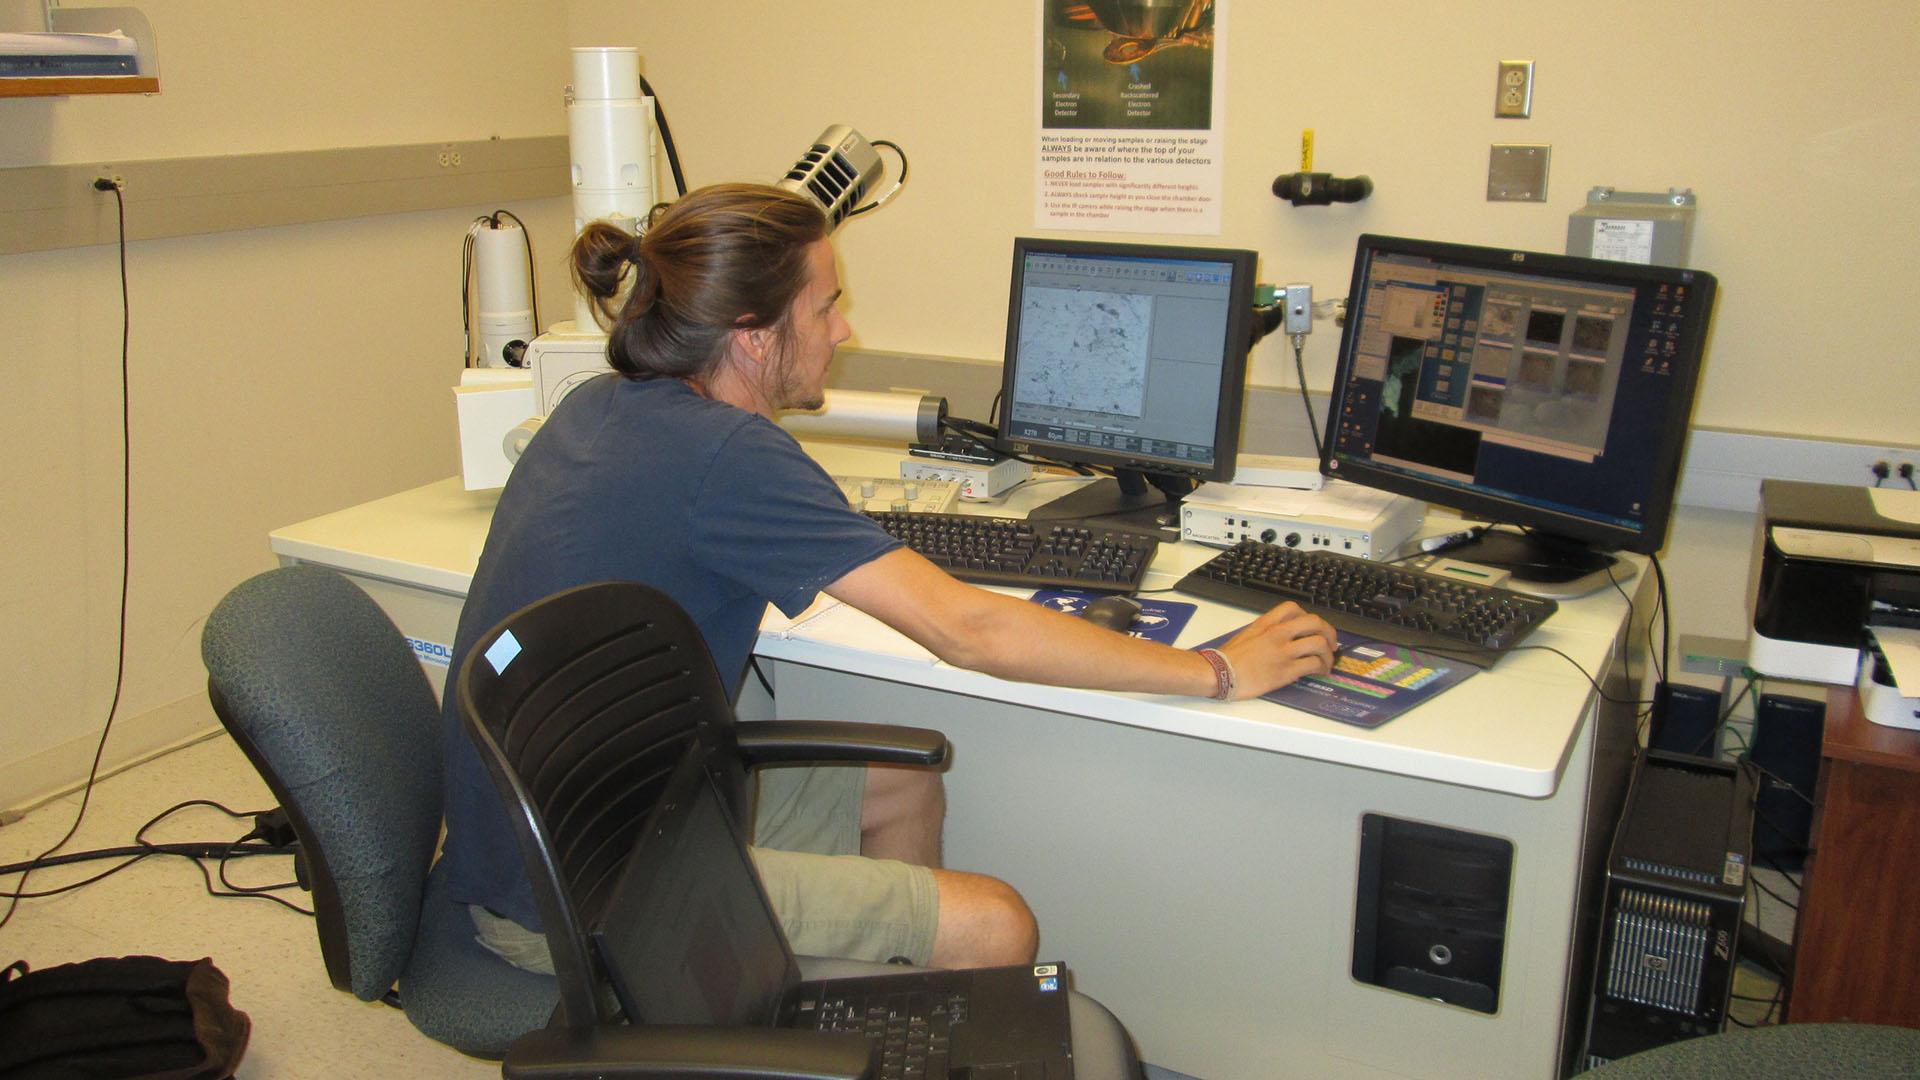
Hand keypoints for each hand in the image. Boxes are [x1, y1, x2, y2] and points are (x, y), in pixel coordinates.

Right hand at [1216, 601, 1336, 699]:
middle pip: (1315, 622)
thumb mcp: (1247, 635)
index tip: (1312, 628)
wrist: (1219, 673)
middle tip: (1331, 643)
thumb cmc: (1227, 658)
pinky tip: (1321, 671)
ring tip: (1327, 662)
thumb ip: (1266, 632)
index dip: (1308, 616)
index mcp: (1266, 624)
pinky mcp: (1286, 671)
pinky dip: (1322, 667)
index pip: (1294, 608)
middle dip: (1329, 632)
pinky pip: (1313, 664)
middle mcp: (1277, 634)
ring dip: (1328, 653)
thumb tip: (1282, 639)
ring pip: (1319, 644)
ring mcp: (1283, 652)